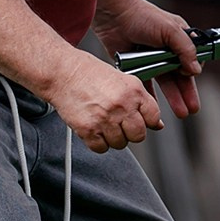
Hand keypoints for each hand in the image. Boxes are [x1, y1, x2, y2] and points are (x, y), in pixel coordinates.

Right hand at [38, 50, 164, 151]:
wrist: (63, 72)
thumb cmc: (90, 74)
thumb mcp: (123, 80)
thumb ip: (142, 101)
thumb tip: (157, 124)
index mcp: (133, 91)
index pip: (153, 118)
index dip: (147, 121)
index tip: (139, 120)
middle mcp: (121, 105)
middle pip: (138, 136)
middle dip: (131, 133)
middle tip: (120, 123)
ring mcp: (105, 118)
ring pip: (120, 144)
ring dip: (113, 138)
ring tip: (104, 123)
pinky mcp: (88, 129)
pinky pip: (101, 148)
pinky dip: (98, 143)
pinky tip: (94, 128)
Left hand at [93, 0, 201, 118]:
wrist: (114, 15)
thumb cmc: (143, 16)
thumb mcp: (170, 30)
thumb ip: (186, 49)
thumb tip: (196, 69)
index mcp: (178, 40)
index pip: (191, 60)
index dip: (193, 74)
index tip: (193, 85)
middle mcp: (166, 50)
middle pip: (180, 76)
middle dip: (186, 93)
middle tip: (191, 109)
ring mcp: (151, 59)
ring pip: (165, 83)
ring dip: (173, 98)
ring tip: (180, 112)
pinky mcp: (136, 66)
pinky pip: (145, 85)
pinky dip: (150, 96)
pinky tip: (154, 108)